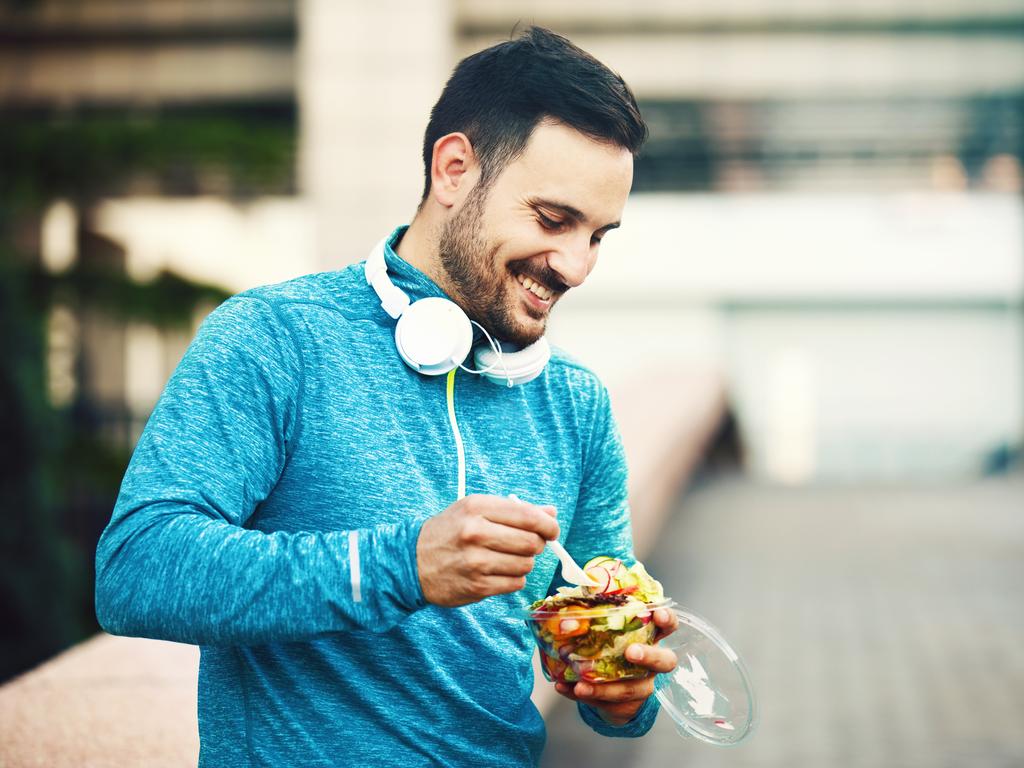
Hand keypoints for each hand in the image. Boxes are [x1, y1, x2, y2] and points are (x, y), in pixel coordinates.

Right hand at [417, 494, 558, 606]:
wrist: (412, 561)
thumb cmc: (450, 532)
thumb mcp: (476, 510)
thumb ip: (515, 510)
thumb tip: (552, 513)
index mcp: (477, 507)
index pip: (528, 516)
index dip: (548, 524)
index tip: (552, 530)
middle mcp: (476, 533)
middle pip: (532, 542)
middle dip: (537, 544)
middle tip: (527, 544)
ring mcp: (476, 562)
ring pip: (526, 564)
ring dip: (523, 562)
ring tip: (507, 558)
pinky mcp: (477, 586)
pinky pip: (515, 583)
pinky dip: (513, 578)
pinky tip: (498, 571)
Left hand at [553, 607, 678, 724]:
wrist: (611, 688)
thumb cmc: (610, 649)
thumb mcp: (605, 632)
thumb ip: (592, 621)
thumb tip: (567, 617)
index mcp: (650, 638)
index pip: (668, 626)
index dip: (667, 619)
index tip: (657, 614)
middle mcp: (652, 664)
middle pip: (663, 661)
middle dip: (648, 656)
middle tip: (630, 652)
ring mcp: (641, 686)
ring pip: (629, 689)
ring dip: (603, 688)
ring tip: (580, 686)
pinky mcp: (625, 705)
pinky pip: (605, 703)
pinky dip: (581, 696)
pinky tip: (565, 688)